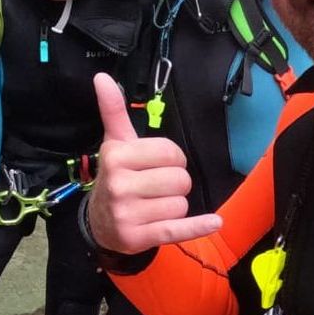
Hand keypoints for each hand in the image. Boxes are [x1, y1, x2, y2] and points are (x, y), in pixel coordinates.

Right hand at [88, 74, 219, 252]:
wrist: (99, 222)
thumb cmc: (115, 176)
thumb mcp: (115, 143)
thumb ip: (113, 110)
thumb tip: (102, 77)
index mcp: (116, 157)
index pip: (171, 152)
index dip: (172, 158)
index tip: (157, 164)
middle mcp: (119, 185)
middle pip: (179, 179)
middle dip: (176, 183)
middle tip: (157, 187)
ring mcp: (127, 214)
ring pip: (181, 204)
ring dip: (176, 205)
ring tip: (155, 205)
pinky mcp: (138, 237)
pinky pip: (177, 230)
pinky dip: (198, 227)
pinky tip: (214, 222)